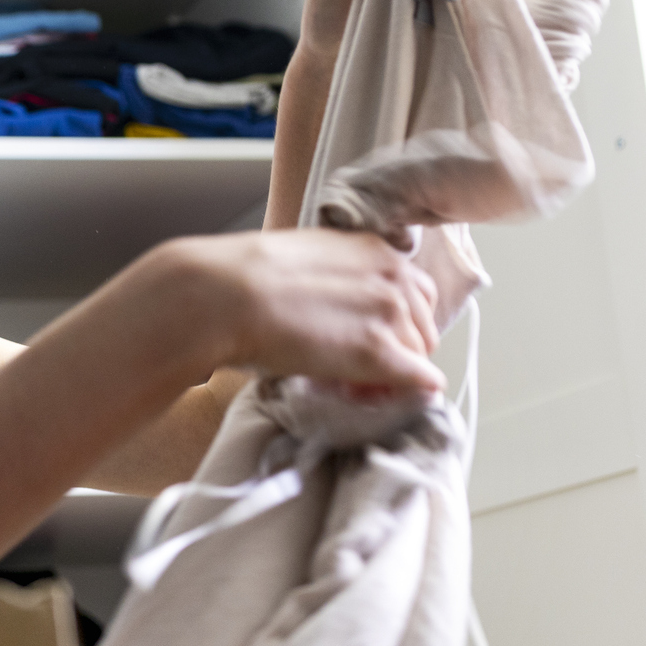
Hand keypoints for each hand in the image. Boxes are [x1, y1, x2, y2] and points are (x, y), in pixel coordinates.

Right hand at [166, 229, 444, 395]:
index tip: (367, 337)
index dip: (394, 321)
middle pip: (422, 326)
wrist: (223, 296)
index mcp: (375, 251)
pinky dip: (404, 393)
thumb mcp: (301, 258)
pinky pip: (422, 381)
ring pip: (419, 356)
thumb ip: (332, 275)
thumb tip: (326, 301)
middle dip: (398, 349)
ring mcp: (391, 316)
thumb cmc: (240, 279)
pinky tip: (368, 394)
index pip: (415, 292)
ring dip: (392, 374)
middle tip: (356, 368)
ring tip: (346, 383)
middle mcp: (393, 279)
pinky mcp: (380, 354)